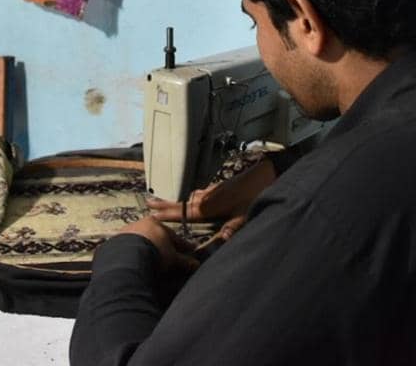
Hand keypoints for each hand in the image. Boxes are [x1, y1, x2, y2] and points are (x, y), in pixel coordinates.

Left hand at [119, 216, 199, 274]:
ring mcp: (125, 233)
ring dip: (147, 252)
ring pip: (140, 243)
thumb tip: (195, 265)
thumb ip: (184, 261)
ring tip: (151, 264)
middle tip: (169, 259)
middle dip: (163, 247)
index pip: (173, 235)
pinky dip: (134, 257)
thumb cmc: (155, 252)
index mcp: (155, 223)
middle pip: (155, 237)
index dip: (182, 245)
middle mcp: (139, 224)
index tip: (189, 252)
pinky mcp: (114, 244)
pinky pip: (128, 251)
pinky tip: (137, 265)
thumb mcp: (173, 258)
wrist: (128, 256)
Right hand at [147, 158, 275, 237]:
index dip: (168, 213)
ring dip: (178, 199)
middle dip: (166, 204)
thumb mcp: (246, 215)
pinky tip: (194, 197)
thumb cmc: (257, 195)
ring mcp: (214, 190)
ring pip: (191, 196)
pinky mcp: (221, 187)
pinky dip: (191, 196)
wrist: (266, 173)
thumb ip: (233, 229)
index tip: (152, 213)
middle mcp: (208, 196)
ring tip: (165, 201)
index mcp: (210, 205)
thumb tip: (222, 242)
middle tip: (149, 203)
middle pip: (182, 201)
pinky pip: (200, 192)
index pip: (184, 211)